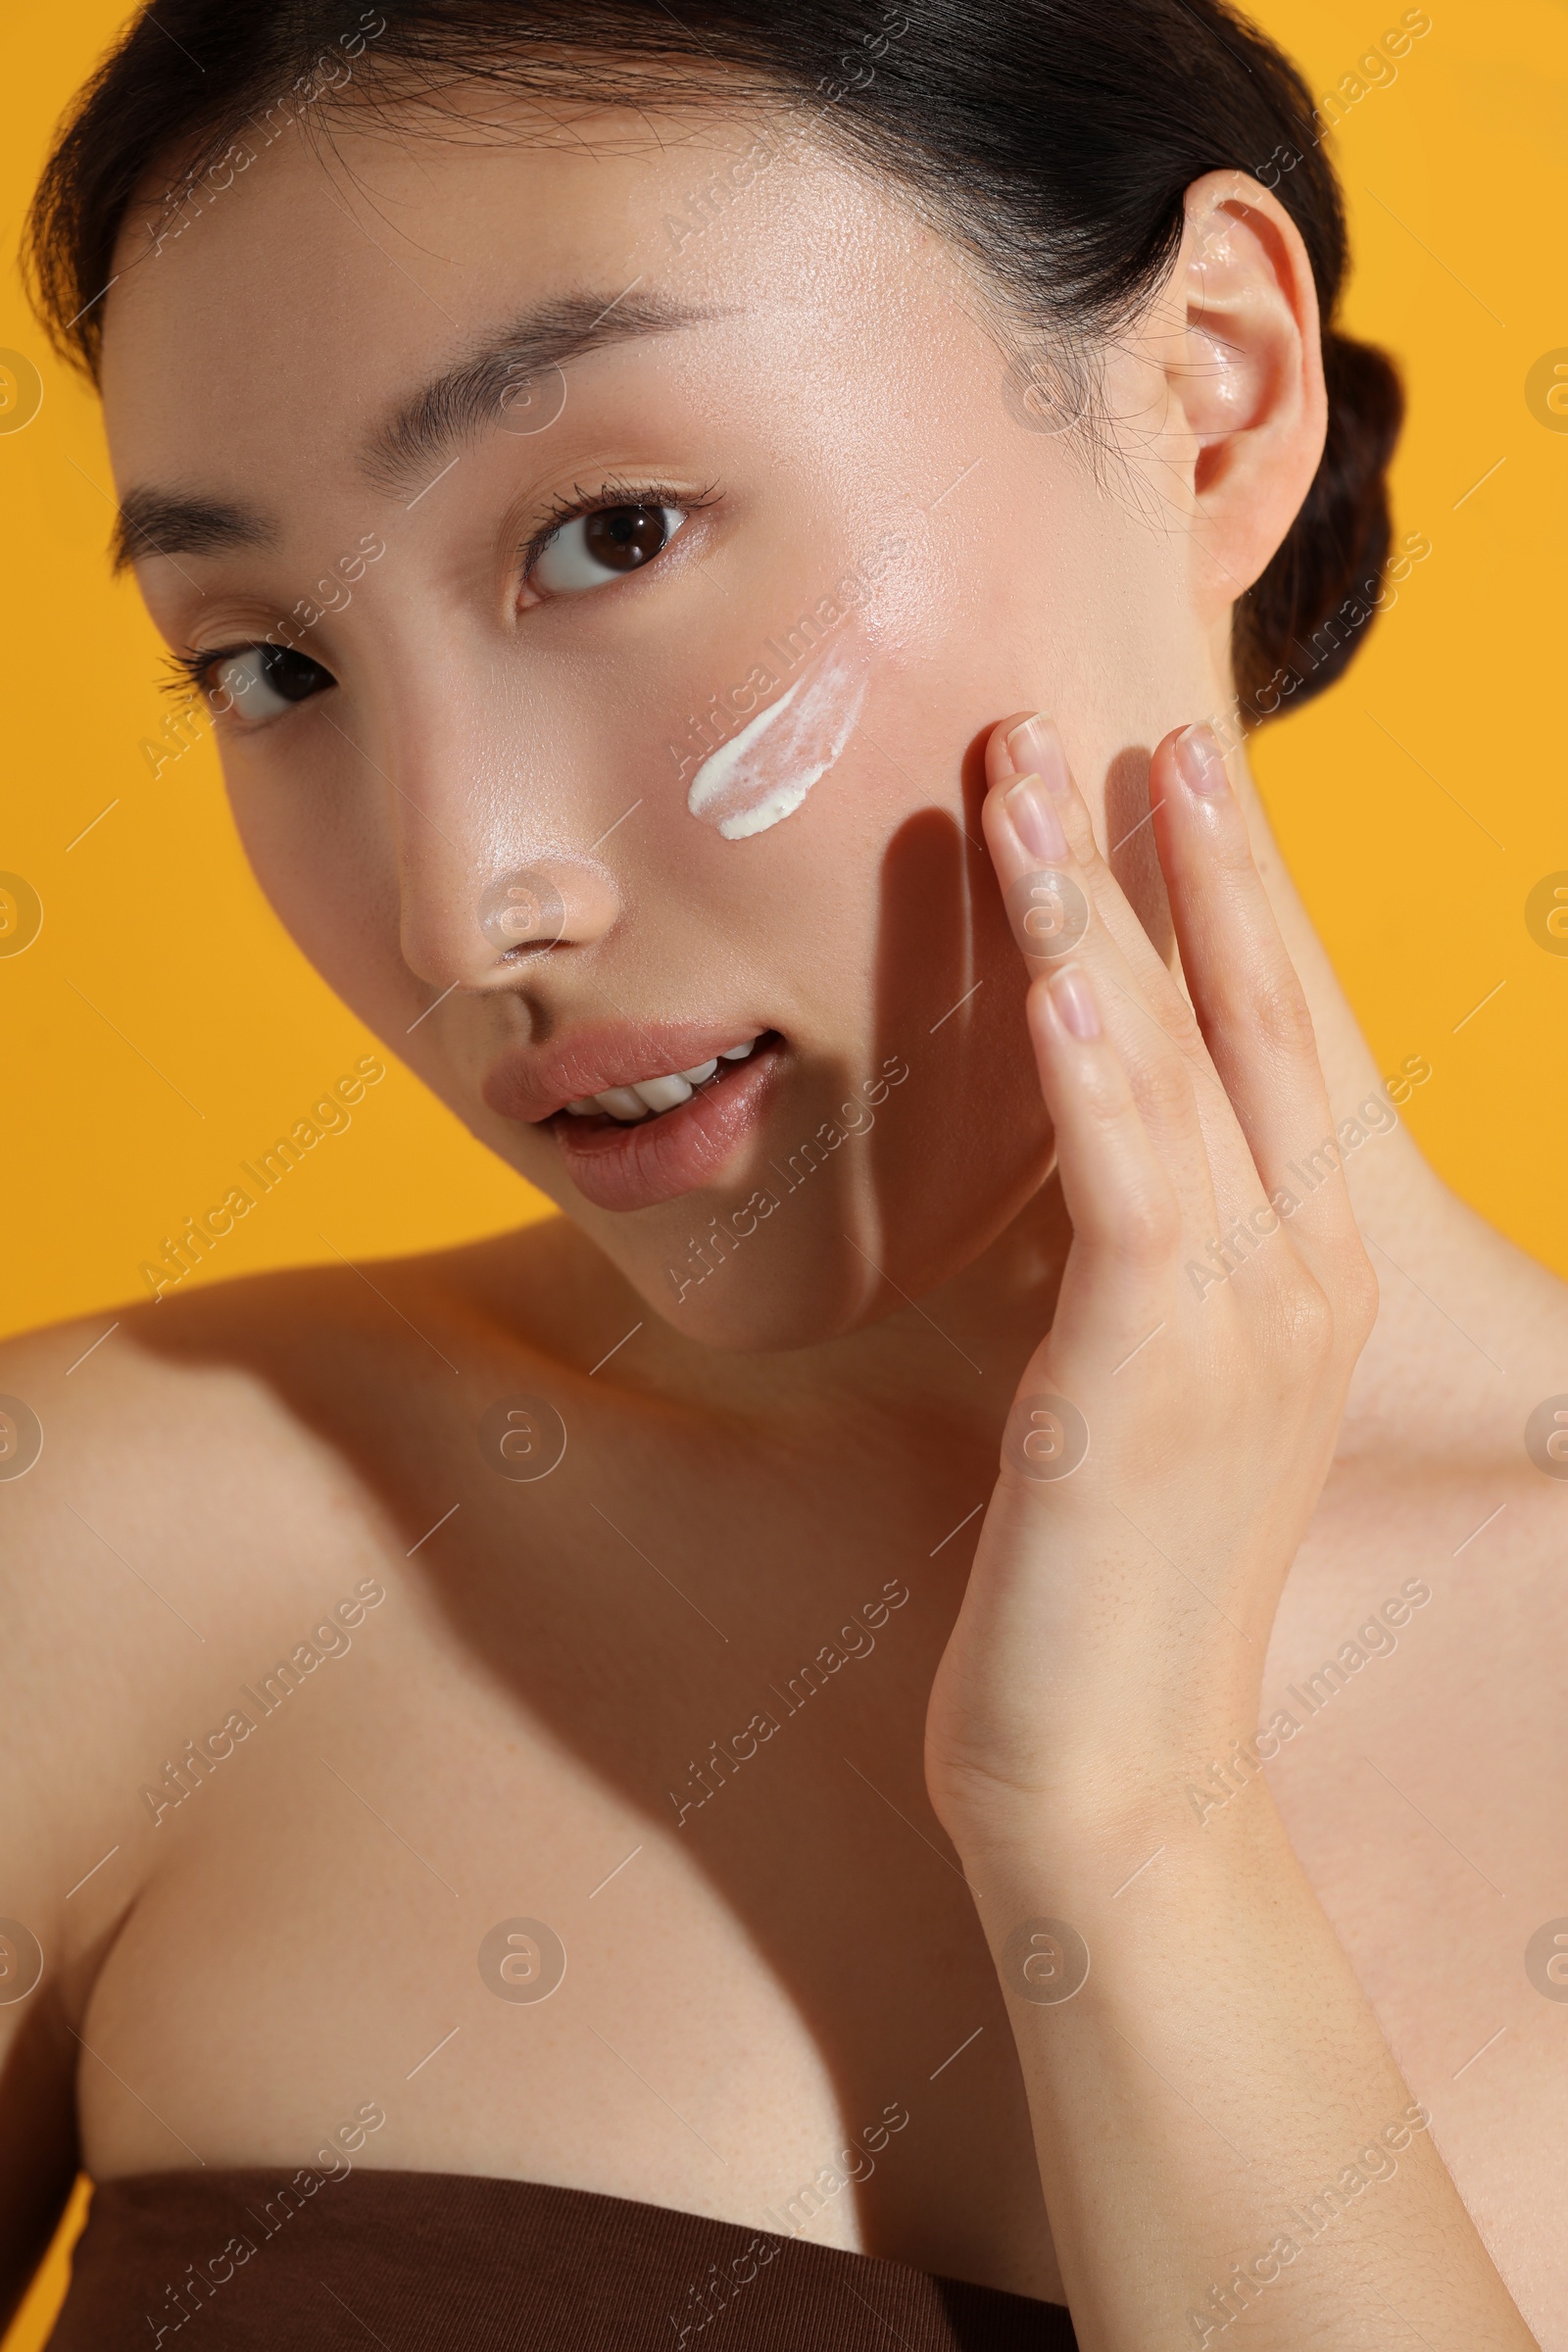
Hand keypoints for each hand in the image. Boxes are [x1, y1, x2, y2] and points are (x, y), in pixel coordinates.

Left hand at [925, 713, 1377, 1850]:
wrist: (1110, 1776)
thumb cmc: (1099, 1578)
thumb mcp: (1131, 1389)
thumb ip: (1127, 1262)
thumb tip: (1065, 1145)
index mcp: (1303, 1275)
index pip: (1277, 1045)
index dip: (1234, 902)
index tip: (1175, 778)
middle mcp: (1302, 1282)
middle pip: (1259, 1023)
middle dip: (1194, 864)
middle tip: (1133, 724)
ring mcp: (1242, 1330)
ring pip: (1188, 1071)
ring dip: (1112, 911)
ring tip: (1043, 774)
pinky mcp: (1147, 1384)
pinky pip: (1136, 1190)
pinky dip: (1104, 1068)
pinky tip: (1062, 964)